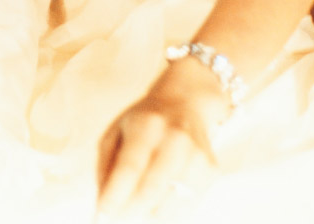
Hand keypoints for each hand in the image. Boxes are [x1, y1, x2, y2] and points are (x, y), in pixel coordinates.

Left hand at [94, 63, 227, 220]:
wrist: (184, 102)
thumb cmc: (143, 122)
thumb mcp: (116, 131)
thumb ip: (106, 165)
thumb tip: (102, 202)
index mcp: (145, 124)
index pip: (130, 166)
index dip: (115, 194)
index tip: (101, 215)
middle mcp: (174, 138)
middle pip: (152, 189)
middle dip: (130, 212)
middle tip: (117, 219)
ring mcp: (197, 154)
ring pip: (172, 205)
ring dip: (149, 215)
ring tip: (136, 210)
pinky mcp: (211, 169)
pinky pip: (188, 206)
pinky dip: (169, 214)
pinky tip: (157, 205)